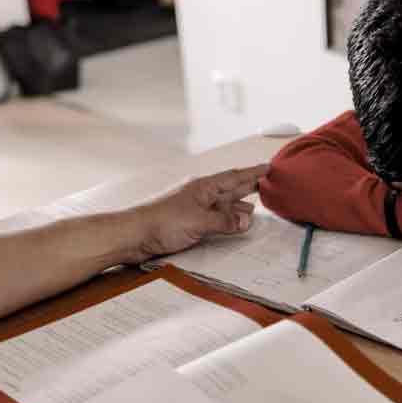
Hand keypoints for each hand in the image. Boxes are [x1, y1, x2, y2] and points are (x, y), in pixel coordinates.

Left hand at [125, 164, 268, 261]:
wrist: (133, 235)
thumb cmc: (160, 222)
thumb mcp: (198, 220)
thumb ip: (224, 221)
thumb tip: (246, 221)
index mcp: (203, 187)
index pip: (234, 177)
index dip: (253, 172)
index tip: (268, 167)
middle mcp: (200, 196)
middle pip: (231, 190)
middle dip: (249, 187)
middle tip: (266, 184)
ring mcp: (194, 209)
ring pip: (223, 206)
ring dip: (239, 208)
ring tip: (254, 209)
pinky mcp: (188, 224)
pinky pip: (215, 220)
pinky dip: (226, 222)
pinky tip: (230, 226)